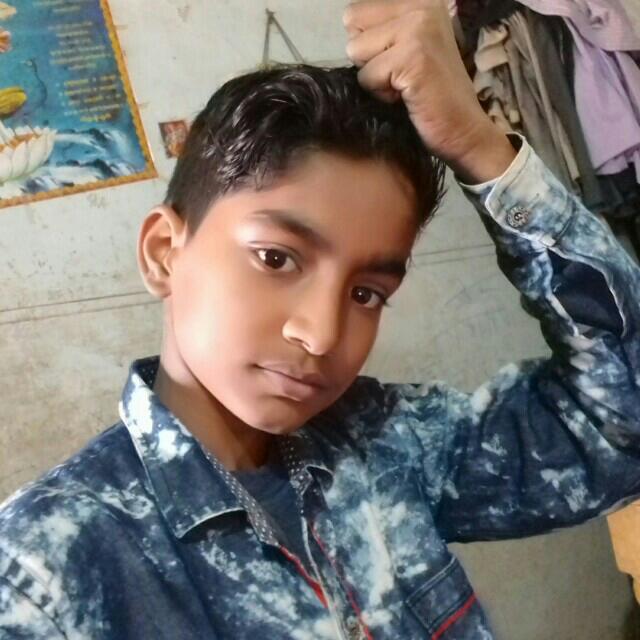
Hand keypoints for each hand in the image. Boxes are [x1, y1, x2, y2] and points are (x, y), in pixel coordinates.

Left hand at [343, 0, 515, 181]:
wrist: (464, 130)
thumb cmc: (432, 97)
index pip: (356, 13)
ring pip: (356, 50)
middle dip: (367, 57)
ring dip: (374, 77)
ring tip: (404, 86)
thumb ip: (380, 32)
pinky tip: (407, 97)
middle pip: (352, 24)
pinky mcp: (412, 56)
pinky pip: (366, 76)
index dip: (368, 46)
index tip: (399, 63)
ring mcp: (418, 27)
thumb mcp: (407, 49)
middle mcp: (421, 4)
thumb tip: (347, 23)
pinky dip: (381, 94)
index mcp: (420, 0)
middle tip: (399, 75)